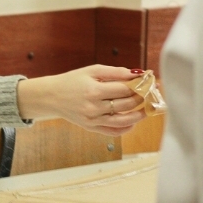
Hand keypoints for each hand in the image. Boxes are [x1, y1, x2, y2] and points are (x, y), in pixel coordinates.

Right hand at [16, 65, 144, 135]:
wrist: (52, 96)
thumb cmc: (73, 80)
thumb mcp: (92, 70)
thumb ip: (115, 72)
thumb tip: (137, 74)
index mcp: (93, 90)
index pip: (124, 89)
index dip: (140, 85)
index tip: (150, 81)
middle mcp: (93, 107)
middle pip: (126, 105)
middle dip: (141, 98)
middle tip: (151, 92)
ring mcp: (93, 120)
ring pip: (123, 121)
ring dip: (139, 115)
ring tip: (147, 109)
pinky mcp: (91, 128)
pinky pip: (113, 131)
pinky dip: (126, 128)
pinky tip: (133, 121)